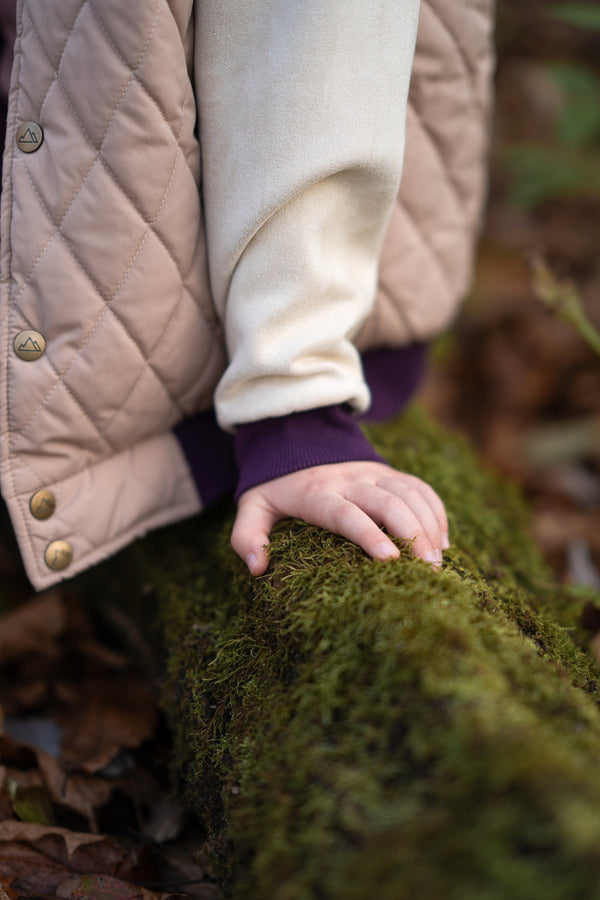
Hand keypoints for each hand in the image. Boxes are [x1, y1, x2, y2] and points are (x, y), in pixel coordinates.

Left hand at [231, 461, 449, 575]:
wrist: (297, 438)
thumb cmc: (277, 486)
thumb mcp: (253, 507)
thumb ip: (247, 536)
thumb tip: (257, 567)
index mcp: (318, 493)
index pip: (347, 514)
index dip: (369, 535)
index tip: (389, 559)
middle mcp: (350, 480)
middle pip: (389, 503)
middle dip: (412, 535)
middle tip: (428, 569)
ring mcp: (374, 473)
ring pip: (410, 494)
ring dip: (429, 526)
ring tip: (438, 562)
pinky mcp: (389, 472)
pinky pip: (420, 487)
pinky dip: (435, 511)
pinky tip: (442, 541)